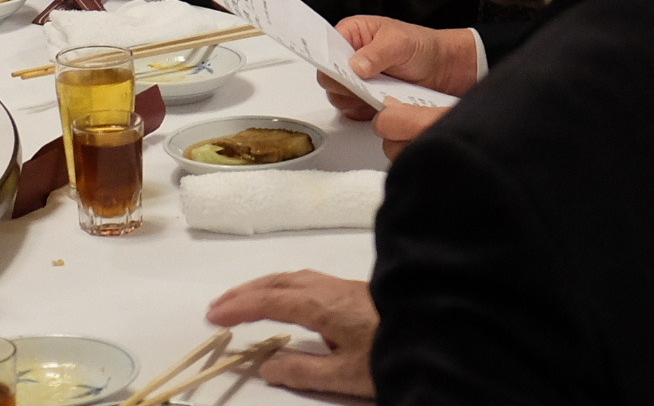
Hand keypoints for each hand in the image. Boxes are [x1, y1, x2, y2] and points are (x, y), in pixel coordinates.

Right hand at [205, 270, 377, 397]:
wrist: (438, 333)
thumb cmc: (389, 355)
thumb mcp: (344, 376)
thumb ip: (302, 372)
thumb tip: (265, 365)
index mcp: (323, 306)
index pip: (271, 302)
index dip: (241, 307)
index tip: (214, 314)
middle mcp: (329, 288)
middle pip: (279, 282)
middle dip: (246, 291)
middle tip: (217, 305)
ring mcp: (343, 286)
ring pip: (294, 277)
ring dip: (264, 285)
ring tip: (243, 299)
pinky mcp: (354, 290)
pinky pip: (307, 280)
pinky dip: (283, 285)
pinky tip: (285, 297)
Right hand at [316, 16, 479, 148]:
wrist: (442, 69)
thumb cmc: (422, 47)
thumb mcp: (400, 42)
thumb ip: (377, 52)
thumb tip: (356, 65)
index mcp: (351, 34)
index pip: (325, 48)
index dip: (329, 61)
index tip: (341, 72)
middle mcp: (348, 57)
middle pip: (328, 78)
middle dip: (346, 84)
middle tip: (366, 84)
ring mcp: (355, 81)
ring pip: (338, 97)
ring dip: (356, 99)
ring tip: (380, 91)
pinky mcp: (364, 100)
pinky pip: (353, 111)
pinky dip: (365, 112)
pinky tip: (381, 103)